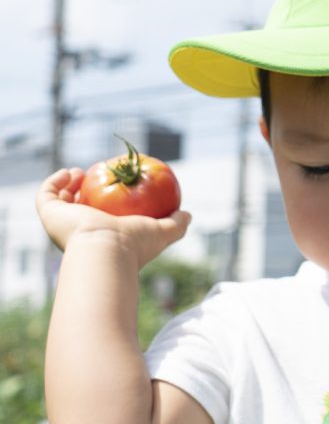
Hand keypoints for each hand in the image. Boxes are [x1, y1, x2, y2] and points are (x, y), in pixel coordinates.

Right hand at [37, 168, 188, 266]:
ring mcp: (62, 223)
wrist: (106, 251)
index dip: (106, 198)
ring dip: (68, 184)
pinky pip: (46, 193)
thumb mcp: (163, 232)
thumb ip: (176, 224)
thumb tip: (187, 214)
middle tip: (94, 175)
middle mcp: (79, 232)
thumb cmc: (134, 243)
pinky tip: (71, 172)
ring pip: (59, 200)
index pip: (101, 216)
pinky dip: (56, 180)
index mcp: (102, 237)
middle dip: (83, 191)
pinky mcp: (49, 214)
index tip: (117, 182)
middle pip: (77, 208)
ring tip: (80, 172)